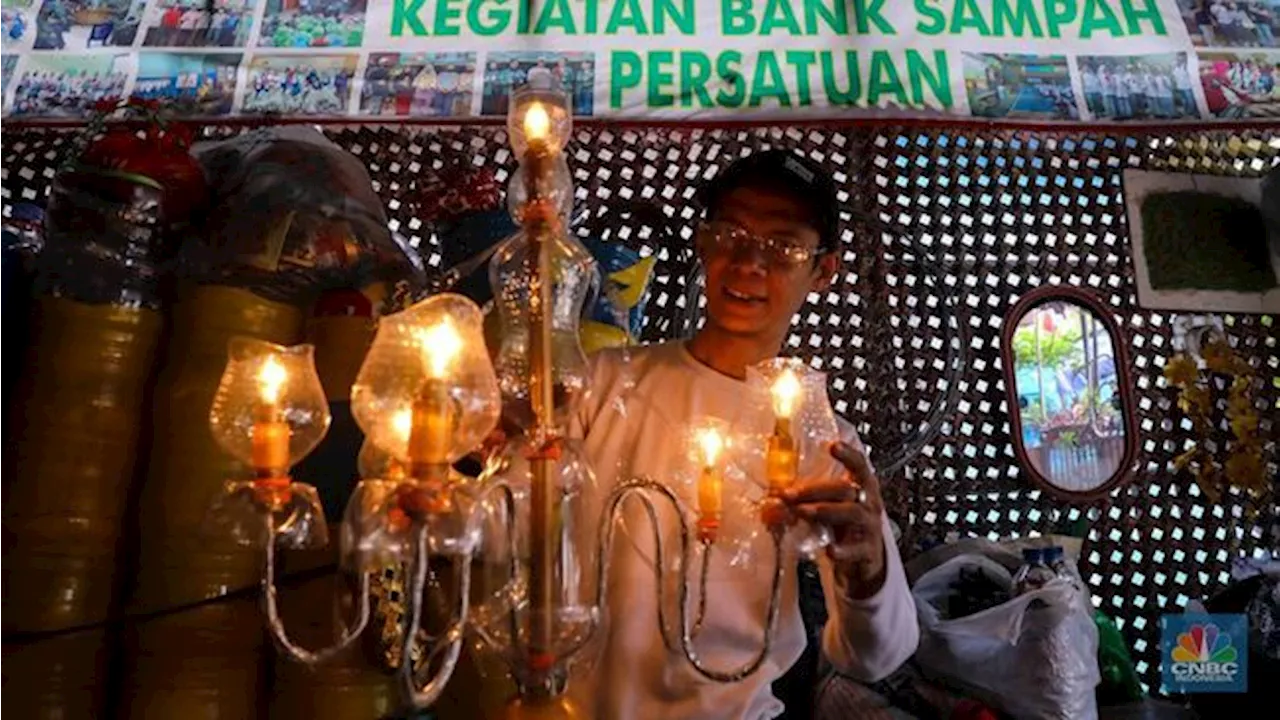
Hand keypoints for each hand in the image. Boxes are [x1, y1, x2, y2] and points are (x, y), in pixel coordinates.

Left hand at [782, 442, 886, 597]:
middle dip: (815, 489)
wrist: (866, 559)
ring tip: (802, 512)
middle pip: (845, 489)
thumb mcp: (831, 506)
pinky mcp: (868, 551)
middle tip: (789, 494)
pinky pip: (856, 549)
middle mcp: (869, 502)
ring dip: (824, 510)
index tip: (833, 445)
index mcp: (861, 487)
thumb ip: (808, 499)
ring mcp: (870, 526)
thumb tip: (773, 496)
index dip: (848, 454)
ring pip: (851, 512)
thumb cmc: (844, 525)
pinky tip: (830, 550)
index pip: (859, 465)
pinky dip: (843, 550)